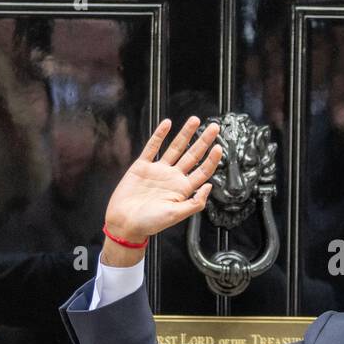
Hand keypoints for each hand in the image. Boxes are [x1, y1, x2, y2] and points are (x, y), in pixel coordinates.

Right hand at [103, 116, 221, 247]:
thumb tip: (209, 186)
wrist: (125, 223)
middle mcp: (173, 178)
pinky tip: (167, 124)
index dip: (212, 159)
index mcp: (183, 190)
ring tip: (195, 120)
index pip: (202, 171)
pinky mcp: (142, 166)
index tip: (219, 147)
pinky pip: (152, 147)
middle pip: (193, 155)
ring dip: (185, 133)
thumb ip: (195, 202)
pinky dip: (159, 134)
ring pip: (175, 147)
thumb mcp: (176, 215)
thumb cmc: (149, 223)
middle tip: (215, 127)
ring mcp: (158, 171)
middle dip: (204, 141)